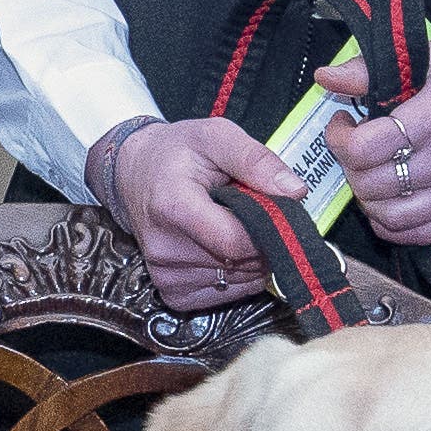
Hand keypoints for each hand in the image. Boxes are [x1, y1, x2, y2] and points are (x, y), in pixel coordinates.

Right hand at [98, 115, 298, 313]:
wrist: (135, 174)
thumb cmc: (177, 154)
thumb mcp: (216, 136)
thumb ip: (256, 160)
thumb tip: (295, 191)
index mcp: (174, 208)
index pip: (238, 242)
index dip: (267, 229)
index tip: (272, 209)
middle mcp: (165, 248)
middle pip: (243, 263)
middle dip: (262, 240)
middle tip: (250, 211)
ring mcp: (167, 275)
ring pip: (241, 281)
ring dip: (251, 257)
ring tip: (231, 226)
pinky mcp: (172, 292)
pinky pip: (227, 294)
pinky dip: (238, 274)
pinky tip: (223, 248)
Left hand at [319, 23, 430, 249]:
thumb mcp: (426, 56)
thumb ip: (370, 70)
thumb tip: (326, 78)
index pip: (366, 150)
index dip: (340, 140)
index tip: (343, 125)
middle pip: (374, 185)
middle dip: (350, 167)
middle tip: (355, 149)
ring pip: (392, 217)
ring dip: (368, 199)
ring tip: (371, 174)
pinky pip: (423, 234)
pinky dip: (395, 225)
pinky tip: (389, 201)